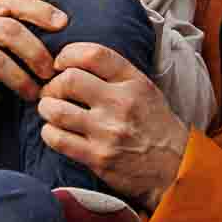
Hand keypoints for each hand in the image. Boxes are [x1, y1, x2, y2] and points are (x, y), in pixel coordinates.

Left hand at [37, 43, 188, 210]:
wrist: (176, 167)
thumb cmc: (156, 126)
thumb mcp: (145, 90)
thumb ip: (115, 74)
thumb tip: (73, 62)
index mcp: (134, 82)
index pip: (93, 54)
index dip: (67, 55)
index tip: (60, 64)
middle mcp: (121, 103)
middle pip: (69, 80)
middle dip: (52, 84)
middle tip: (52, 92)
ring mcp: (108, 132)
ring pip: (56, 110)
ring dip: (46, 108)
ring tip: (50, 110)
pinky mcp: (98, 157)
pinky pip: (58, 139)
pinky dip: (49, 132)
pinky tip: (54, 131)